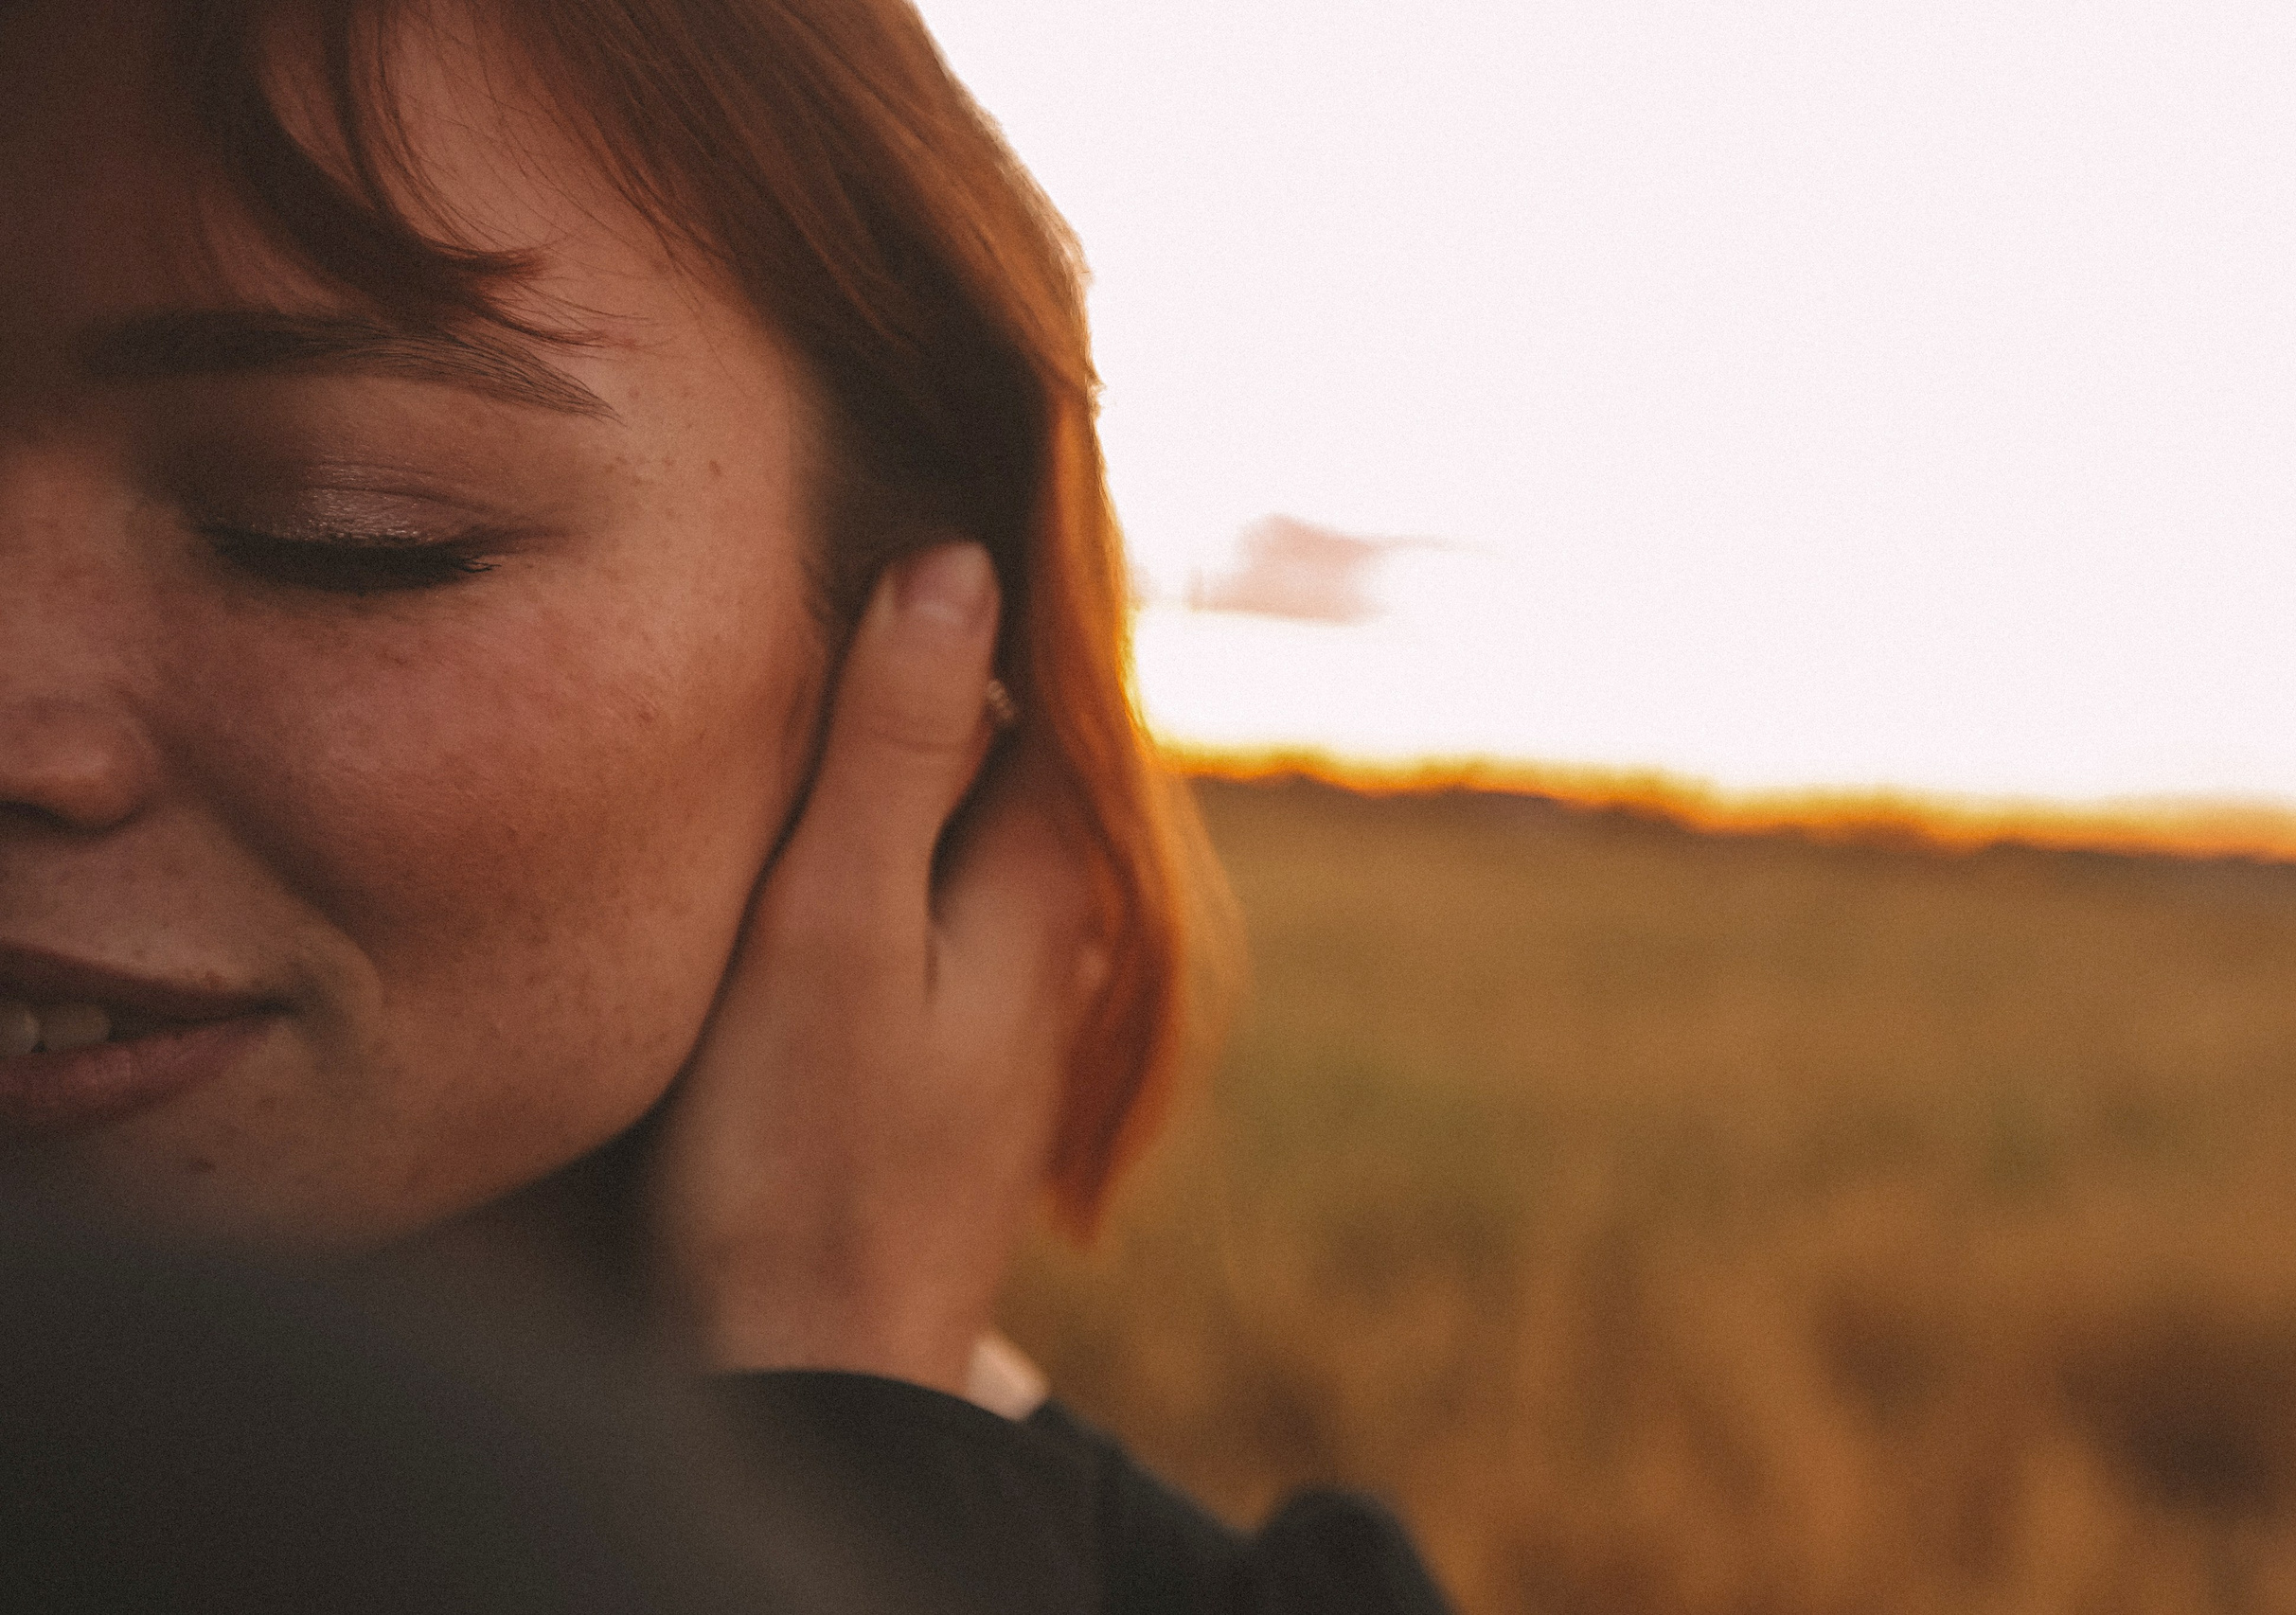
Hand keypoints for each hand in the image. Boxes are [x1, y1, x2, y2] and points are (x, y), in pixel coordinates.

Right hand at [645, 542, 1102, 1391]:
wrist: (816, 1373)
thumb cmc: (800, 1154)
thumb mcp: (830, 926)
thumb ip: (895, 749)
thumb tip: (962, 563)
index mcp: (1053, 878)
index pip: (1068, 678)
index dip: (1024, 574)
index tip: (988, 455)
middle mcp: (1066, 929)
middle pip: (1035, 740)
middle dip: (987, 642)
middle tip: (915, 512)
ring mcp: (1022, 994)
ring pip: (999, 813)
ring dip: (956, 725)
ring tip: (884, 621)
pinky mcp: (965, 1045)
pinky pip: (965, 883)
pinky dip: (929, 815)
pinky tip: (867, 800)